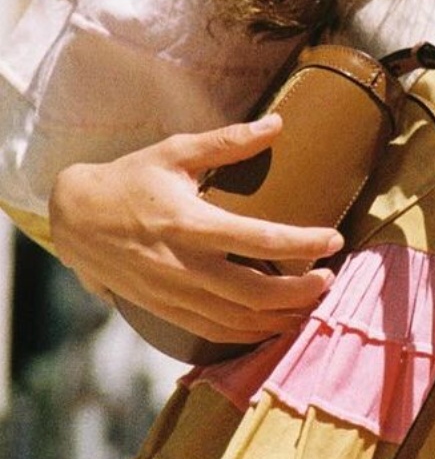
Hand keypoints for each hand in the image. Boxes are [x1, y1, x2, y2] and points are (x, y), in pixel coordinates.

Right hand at [49, 115, 343, 344]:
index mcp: (190, 223)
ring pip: (239, 320)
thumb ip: (228, 142)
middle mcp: (184, 265)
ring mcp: (174, 294)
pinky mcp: (165, 311)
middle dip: (301, 291)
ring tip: (311, 303)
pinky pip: (214, 331)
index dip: (303, 243)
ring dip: (281, 317)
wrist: (75, 219)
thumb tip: (277, 124)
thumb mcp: (175, 152)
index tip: (334, 239)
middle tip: (330, 278)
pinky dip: (249, 334)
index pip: (259, 240)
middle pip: (256, 293)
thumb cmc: (129, 180)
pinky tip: (273, 324)